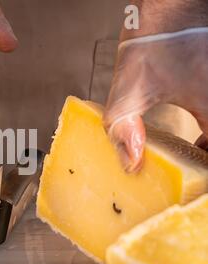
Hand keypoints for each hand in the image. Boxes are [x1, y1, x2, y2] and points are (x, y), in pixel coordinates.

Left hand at [104, 1, 207, 172]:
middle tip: (190, 179)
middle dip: (206, 165)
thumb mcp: (131, 87)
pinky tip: (198, 142)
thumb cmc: (153, 41)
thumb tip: (131, 164)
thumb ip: (123, 127)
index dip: (204, 174)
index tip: (193, 185)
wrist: (167, 8)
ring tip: (193, 162)